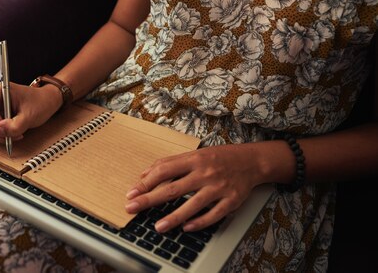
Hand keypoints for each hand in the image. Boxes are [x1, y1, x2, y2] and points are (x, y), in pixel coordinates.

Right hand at [0, 82, 61, 142]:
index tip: (2, 122)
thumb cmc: (41, 102)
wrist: (49, 102)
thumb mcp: (29, 116)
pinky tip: (15, 132)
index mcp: (0, 91)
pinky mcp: (0, 116)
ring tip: (16, 133)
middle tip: (11, 133)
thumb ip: (12, 126)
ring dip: (1, 135)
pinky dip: (4, 135)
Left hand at [125, 143, 265, 232]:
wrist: (251, 161)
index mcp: (193, 159)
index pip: (163, 170)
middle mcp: (204, 173)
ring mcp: (218, 188)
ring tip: (158, 226)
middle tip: (132, 208)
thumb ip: (170, 164)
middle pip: (173, 188)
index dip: (145, 182)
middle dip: (150, 199)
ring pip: (193, 205)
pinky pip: (213, 215)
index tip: (131, 193)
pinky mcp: (231, 201)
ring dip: (173, 217)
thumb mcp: (194, 155)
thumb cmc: (218, 158)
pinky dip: (200, 222)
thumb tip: (144, 175)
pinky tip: (186, 227)